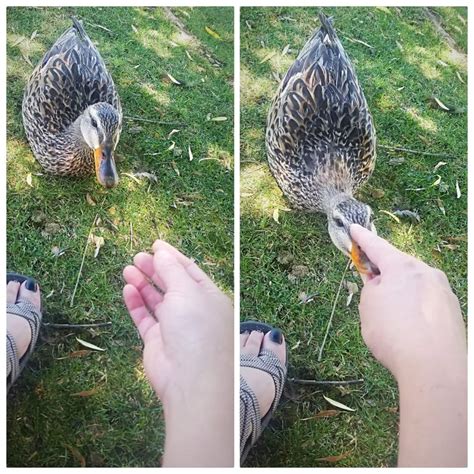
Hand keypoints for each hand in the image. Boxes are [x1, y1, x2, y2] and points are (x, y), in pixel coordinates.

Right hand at [122, 241, 233, 465]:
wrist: (191, 379)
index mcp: (210, 297)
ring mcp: (175, 327)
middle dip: (155, 269)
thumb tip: (161, 251)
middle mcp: (194, 311)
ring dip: (143, 284)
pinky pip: (145, 317)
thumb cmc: (197, 328)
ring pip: (157, 300)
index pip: (190, 271)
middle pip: (172, 284)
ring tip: (127, 269)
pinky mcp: (157, 341)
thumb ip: (172, 270)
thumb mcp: (186, 291)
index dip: (173, 256)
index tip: (155, 244)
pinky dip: (136, 303)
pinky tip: (128, 289)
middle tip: (137, 257)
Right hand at [350, 224, 465, 381]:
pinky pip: (427, 302)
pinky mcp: (453, 312)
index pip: (377, 246)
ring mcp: (443, 292)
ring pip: (415, 285)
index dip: (362, 238)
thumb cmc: (394, 333)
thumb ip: (371, 288)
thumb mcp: (369, 306)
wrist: (434, 368)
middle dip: (384, 273)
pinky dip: (414, 308)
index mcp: (403, 266)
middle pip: (400, 266)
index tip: (354, 228)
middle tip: (371, 284)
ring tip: (390, 317)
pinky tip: (409, 328)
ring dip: (401, 292)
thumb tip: (381, 284)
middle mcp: (427, 273)